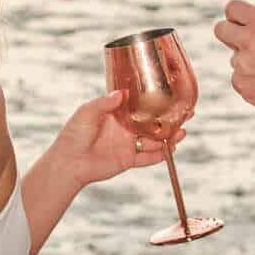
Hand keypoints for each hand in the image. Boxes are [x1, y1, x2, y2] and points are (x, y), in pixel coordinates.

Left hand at [48, 88, 183, 188]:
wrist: (68, 162)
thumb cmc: (73, 134)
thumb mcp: (87, 113)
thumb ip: (104, 103)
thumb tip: (121, 92)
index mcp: (117, 114)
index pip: (141, 105)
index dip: (156, 101)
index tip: (171, 95)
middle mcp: (126, 128)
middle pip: (153, 122)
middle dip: (169, 118)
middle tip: (186, 113)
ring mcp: (128, 144)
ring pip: (154, 140)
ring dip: (168, 137)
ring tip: (182, 133)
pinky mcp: (128, 160)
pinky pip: (148, 158)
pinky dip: (160, 155)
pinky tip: (171, 150)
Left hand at [212, 0, 254, 130]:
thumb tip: (245, 23)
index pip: (232, 8)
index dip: (235, 14)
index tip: (239, 20)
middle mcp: (250, 41)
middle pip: (220, 29)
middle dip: (229, 33)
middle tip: (241, 40)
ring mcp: (243, 64)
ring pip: (234, 57)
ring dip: (247, 61)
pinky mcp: (240, 84)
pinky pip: (238, 77)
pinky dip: (250, 80)